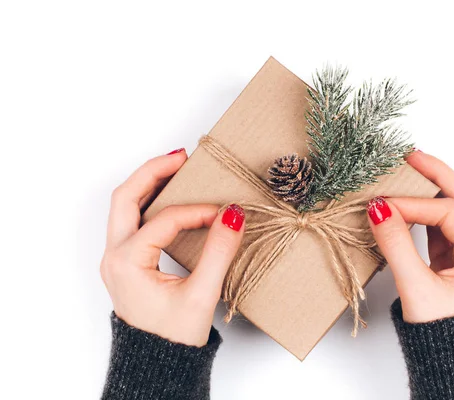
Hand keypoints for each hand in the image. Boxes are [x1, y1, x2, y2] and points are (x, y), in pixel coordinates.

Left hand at [100, 148, 245, 346]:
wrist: (157, 364)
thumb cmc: (172, 338)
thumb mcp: (201, 296)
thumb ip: (218, 252)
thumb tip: (233, 215)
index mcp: (128, 263)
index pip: (164, 220)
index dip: (198, 211)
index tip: (225, 213)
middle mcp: (116, 256)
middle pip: (125, 196)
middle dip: (153, 171)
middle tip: (183, 157)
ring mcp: (118, 258)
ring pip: (124, 206)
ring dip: (148, 183)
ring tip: (175, 168)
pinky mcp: (127, 261)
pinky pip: (132, 220)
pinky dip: (149, 202)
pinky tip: (170, 196)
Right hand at [367, 151, 453, 322]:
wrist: (453, 364)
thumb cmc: (441, 334)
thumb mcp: (416, 290)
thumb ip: (396, 246)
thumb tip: (378, 208)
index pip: (449, 213)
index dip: (414, 204)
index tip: (381, 203)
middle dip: (438, 174)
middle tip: (411, 155)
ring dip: (435, 189)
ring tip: (411, 171)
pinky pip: (446, 227)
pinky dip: (428, 211)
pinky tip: (410, 202)